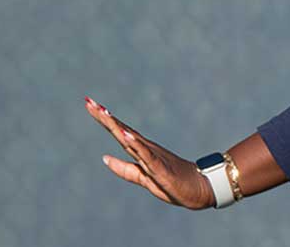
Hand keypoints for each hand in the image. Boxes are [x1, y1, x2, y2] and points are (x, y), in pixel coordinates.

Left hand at [84, 96, 214, 209]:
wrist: (200, 189)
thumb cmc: (174, 183)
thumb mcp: (143, 177)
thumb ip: (124, 169)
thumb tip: (104, 157)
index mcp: (140, 151)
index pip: (119, 131)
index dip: (104, 119)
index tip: (90, 104)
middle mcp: (146, 149)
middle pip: (121, 130)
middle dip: (105, 117)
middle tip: (90, 101)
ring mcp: (153, 157)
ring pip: (131, 139)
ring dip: (117, 126)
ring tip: (103, 112)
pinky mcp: (160, 168)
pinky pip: (145, 155)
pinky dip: (135, 144)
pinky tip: (125, 135)